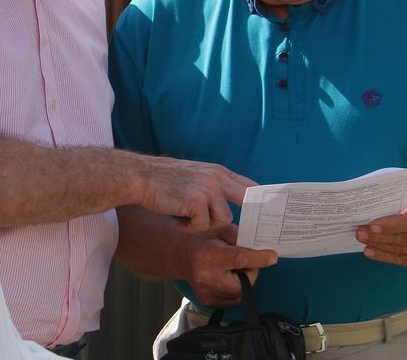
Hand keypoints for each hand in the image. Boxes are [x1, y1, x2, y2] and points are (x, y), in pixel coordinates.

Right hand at [138, 157, 255, 230]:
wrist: (139, 177)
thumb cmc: (162, 180)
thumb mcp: (193, 175)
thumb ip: (212, 184)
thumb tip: (227, 202)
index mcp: (217, 171)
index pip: (249, 186)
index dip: (259, 201)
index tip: (267, 214)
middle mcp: (216, 178)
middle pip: (246, 202)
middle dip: (249, 219)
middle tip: (247, 234)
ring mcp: (208, 189)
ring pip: (223, 220)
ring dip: (205, 224)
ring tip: (186, 218)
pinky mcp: (197, 202)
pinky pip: (203, 226)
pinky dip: (190, 228)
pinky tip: (178, 221)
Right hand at [175, 224, 277, 307]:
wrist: (181, 257)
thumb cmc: (204, 241)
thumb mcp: (221, 231)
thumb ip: (240, 237)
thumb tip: (260, 248)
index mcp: (209, 256)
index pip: (239, 259)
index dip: (258, 258)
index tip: (272, 256)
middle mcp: (207, 277)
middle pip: (245, 279)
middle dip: (249, 270)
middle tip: (240, 261)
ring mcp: (208, 293)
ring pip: (242, 292)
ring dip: (242, 281)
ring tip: (229, 270)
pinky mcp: (210, 302)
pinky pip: (234, 299)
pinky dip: (235, 290)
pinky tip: (224, 279)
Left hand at [356, 182, 406, 265]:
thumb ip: (398, 194)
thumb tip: (369, 201)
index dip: (393, 224)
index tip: (372, 225)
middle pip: (405, 237)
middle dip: (379, 236)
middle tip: (359, 231)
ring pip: (402, 249)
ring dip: (379, 245)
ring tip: (361, 239)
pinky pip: (403, 259)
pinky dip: (385, 256)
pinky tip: (370, 251)